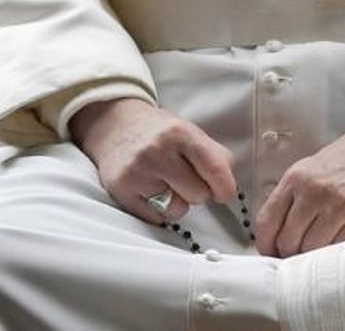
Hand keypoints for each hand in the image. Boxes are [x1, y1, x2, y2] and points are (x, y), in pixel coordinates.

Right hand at [70, 98, 236, 224]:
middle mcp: (157, 151)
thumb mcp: (189, 131)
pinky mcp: (122, 191)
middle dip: (197, 191)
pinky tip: (150, 190)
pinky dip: (158, 210)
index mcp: (180, 133)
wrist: (115, 126)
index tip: (223, 192)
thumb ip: (215, 155)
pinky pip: (156, 218)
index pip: (215, 169)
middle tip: (184, 179)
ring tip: (165, 183)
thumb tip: (228, 185)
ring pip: (177, 210)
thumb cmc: (160, 133)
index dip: (225, 188)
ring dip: (177, 203)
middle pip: (199, 195)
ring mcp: (137, 172)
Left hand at [254, 108, 344, 258]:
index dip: (266, 244)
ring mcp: (336, 203)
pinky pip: (337, 248)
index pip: (266, 221)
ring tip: (321, 250)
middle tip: (299, 255)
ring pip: (311, 249)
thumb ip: (294, 196)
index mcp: (296, 177)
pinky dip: (335, 253)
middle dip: (290, 254)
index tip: (271, 253)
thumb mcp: (312, 168)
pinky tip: (339, 245)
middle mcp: (312, 190)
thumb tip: (278, 233)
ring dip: (313, 256)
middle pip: (287, 240)